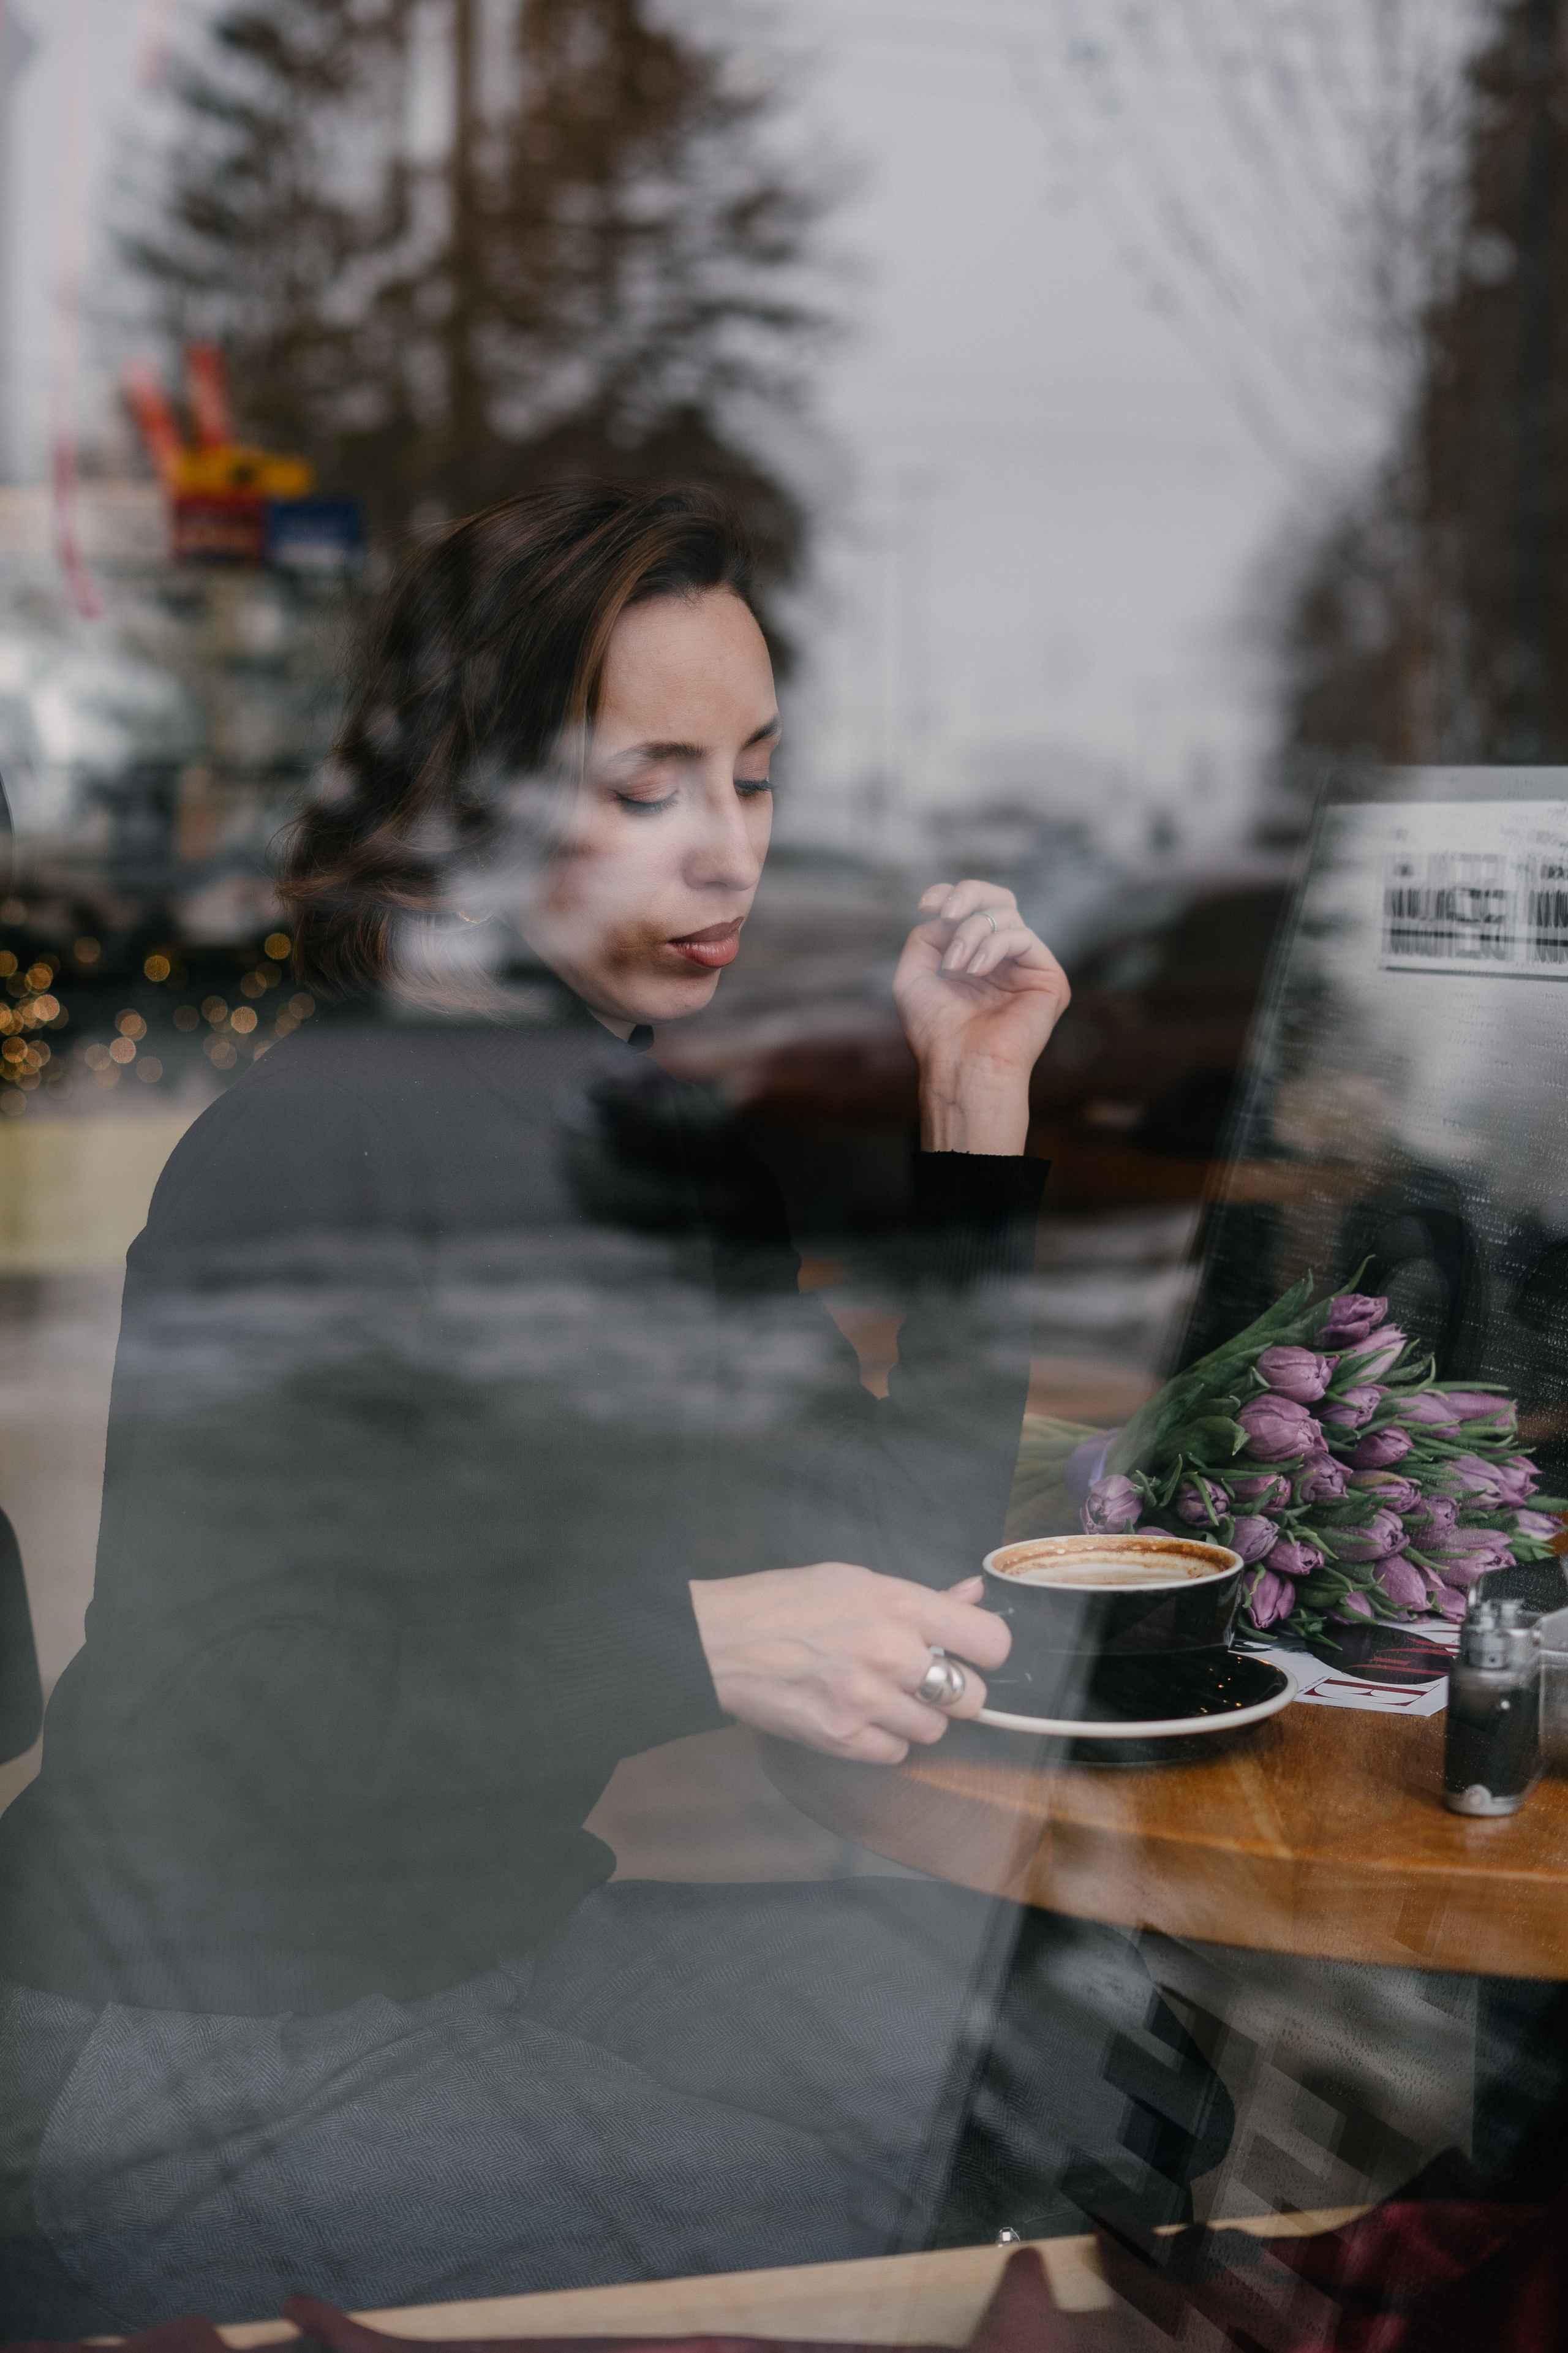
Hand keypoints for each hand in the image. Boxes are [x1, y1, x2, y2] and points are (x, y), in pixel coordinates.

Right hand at [689, 1565, 1010, 1762]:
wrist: (719, 1641)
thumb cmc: (785, 1603)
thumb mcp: (856, 1581)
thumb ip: (922, 1597)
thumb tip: (972, 1594)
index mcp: (900, 1605)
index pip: (991, 1642)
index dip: (985, 1651)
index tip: (970, 1654)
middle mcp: (892, 1653)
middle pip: (971, 1697)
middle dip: (952, 1691)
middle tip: (922, 1680)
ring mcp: (868, 1700)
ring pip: (935, 1730)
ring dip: (916, 1717)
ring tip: (880, 1695)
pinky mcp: (843, 1738)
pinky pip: (897, 1754)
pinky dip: (884, 1740)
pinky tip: (859, 1716)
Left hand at [896, 878, 1069, 1153]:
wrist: (960, 1066)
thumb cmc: (935, 1032)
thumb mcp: (913, 975)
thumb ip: (926, 936)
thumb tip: (948, 914)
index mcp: (975, 960)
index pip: (973, 910)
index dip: (951, 895)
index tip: (926, 904)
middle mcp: (1004, 961)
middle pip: (998, 900)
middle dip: (968, 895)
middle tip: (947, 913)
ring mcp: (1027, 968)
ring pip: (1007, 916)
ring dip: (972, 933)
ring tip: (956, 965)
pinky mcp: (1048, 978)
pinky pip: (1023, 937)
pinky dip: (993, 946)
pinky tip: (975, 970)